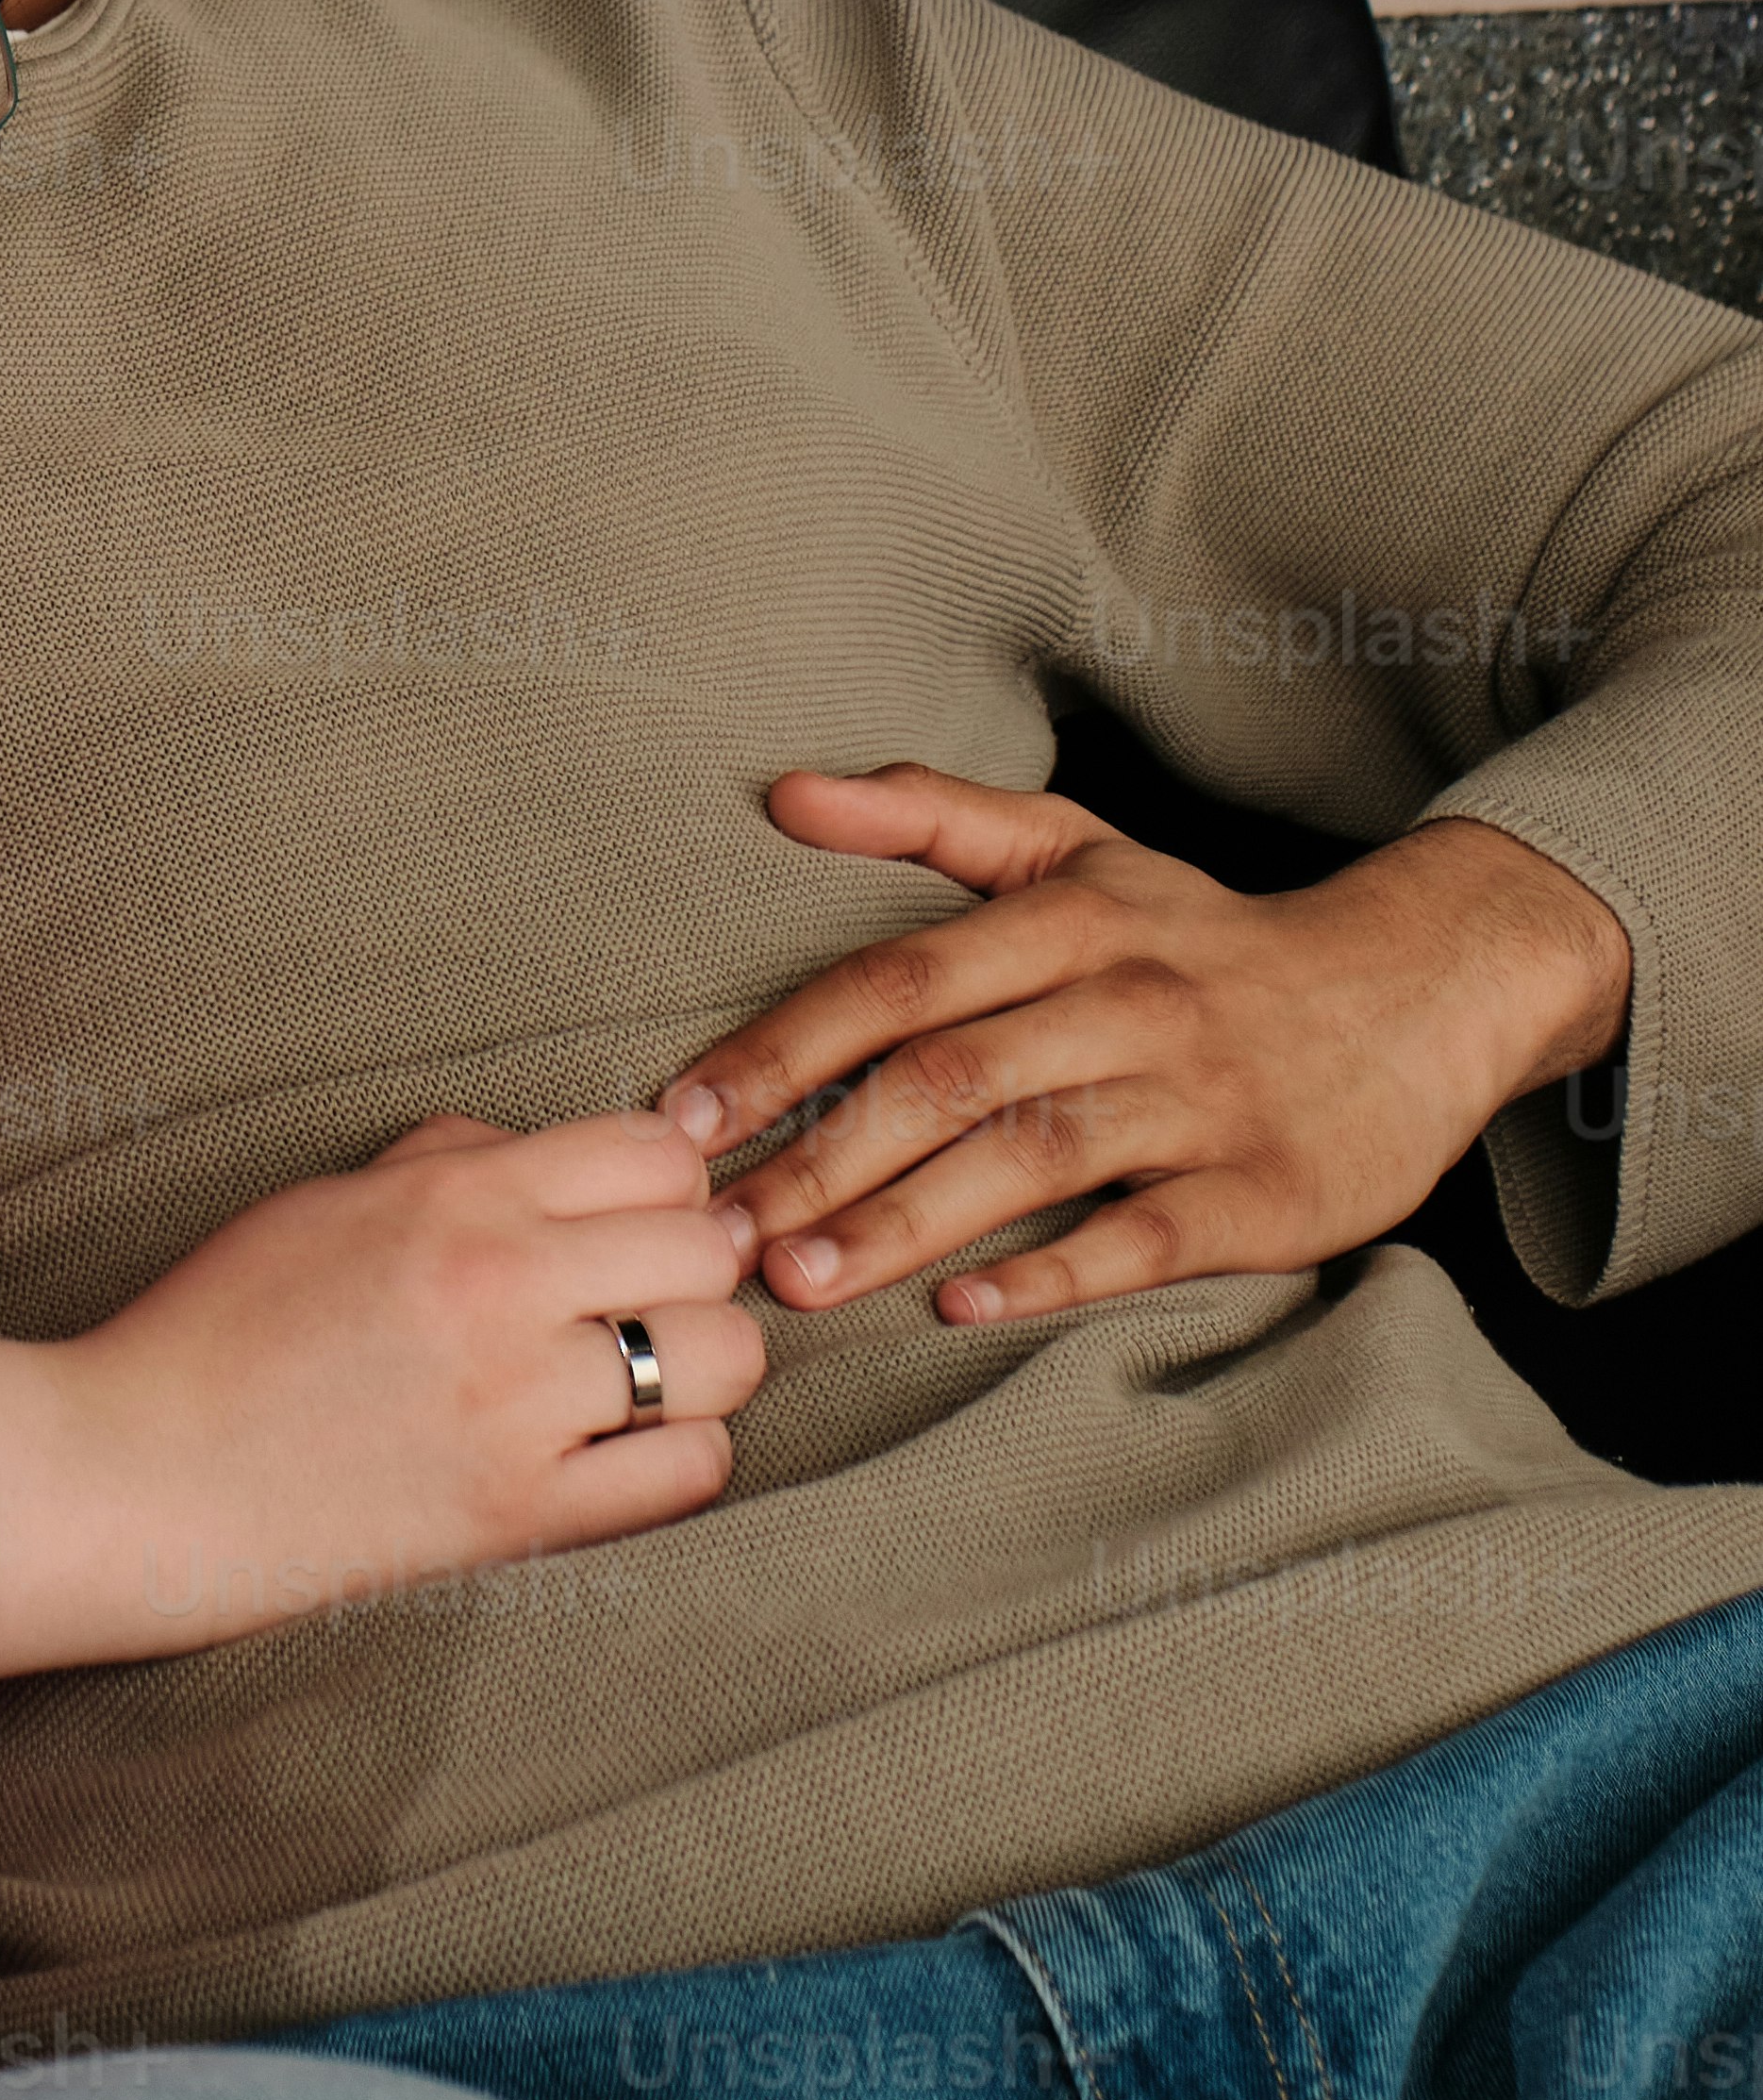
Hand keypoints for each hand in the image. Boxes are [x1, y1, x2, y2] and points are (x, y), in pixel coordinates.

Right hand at [0, 1110, 764, 1668]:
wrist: (147, 1472)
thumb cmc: (224, 1323)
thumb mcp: (329, 1196)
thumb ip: (454, 1158)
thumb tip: (557, 1156)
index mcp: (457, 1198)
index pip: (655, 1153)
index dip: (660, 1180)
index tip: (632, 1214)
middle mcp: (506, 1289)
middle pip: (707, 1248)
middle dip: (692, 1263)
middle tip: (644, 1292)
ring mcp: (524, 1407)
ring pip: (723, 1358)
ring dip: (700, 1359)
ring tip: (644, 1371)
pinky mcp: (527, 1515)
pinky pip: (691, 1473)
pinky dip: (682, 1454)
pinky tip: (626, 1445)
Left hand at [667, 764, 1635, 1328]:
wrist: (1415, 991)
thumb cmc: (1204, 932)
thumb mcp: (1078, 847)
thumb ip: (929, 813)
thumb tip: (784, 791)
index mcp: (1068, 917)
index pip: (896, 981)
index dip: (784, 1048)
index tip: (685, 1116)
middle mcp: (1127, 998)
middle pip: (947, 1078)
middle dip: (818, 1157)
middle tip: (715, 1232)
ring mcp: (1197, 1097)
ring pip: (1030, 1158)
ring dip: (907, 1222)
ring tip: (801, 1282)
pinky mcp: (1261, 1190)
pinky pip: (1145, 1234)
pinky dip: (1055, 1272)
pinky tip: (966, 1308)